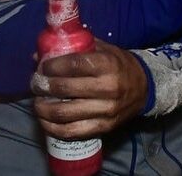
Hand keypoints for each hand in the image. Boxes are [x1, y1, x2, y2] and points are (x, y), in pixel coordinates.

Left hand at [33, 40, 147, 139]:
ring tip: (37, 102)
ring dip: (43, 108)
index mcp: (107, 65)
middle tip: (35, 83)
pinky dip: (52, 128)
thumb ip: (75, 49)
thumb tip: (40, 54)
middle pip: (64, 88)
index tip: (42, 67)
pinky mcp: (103, 127)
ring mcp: (105, 110)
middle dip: (43, 86)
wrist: (145, 89)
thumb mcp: (103, 50)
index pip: (72, 65)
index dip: (51, 66)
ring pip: (64, 113)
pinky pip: (71, 132)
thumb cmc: (120, 65)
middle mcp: (107, 88)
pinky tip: (45, 120)